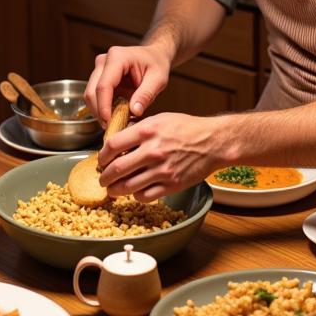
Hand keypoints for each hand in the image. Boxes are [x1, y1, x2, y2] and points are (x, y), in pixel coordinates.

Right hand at [84, 43, 171, 123]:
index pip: (104, 86)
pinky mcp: (99, 77)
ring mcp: (99, 68)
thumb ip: (146, 94)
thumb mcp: (158, 79)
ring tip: (114, 123)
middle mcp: (104, 61)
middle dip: (99, 112)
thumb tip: (135, 111)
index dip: (104, 106)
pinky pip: (96, 96)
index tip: (109, 122)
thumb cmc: (156, 63)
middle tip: (112, 127)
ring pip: (90, 95)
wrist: (154, 55)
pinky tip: (114, 115)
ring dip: (99, 111)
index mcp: (117, 57)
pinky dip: (102, 108)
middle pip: (92, 91)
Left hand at [97, 112, 221, 201]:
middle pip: (117, 169)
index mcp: (147, 131)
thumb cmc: (187, 128)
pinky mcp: (172, 185)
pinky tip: (135, 192)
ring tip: (113, 190)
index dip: (102, 155)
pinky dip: (136, 196)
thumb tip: (117, 141)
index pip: (113, 145)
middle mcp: (152, 151)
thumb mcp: (159, 119)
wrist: (213, 142)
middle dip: (105, 177)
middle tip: (102, 179)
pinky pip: (145, 196)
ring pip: (128, 186)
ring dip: (115, 190)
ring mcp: (162, 170)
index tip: (101, 160)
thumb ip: (138, 129)